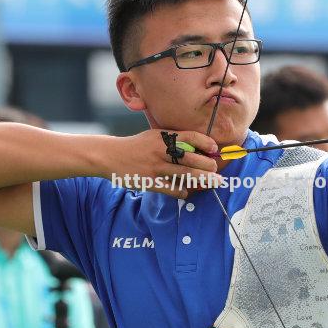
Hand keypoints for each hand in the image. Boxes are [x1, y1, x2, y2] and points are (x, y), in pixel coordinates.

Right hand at [107, 129, 223, 198]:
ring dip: (203, 179)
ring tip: (214, 181)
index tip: (214, 148)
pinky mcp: (150, 181)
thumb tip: (196, 148)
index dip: (206, 142)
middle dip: (208, 164)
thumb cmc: (136, 146)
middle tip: (216, 169)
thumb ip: (172, 140)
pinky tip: (186, 191)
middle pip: (191, 158)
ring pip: (185, 174)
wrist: (110, 155)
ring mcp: (155, 167)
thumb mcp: (153, 136)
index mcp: (163, 137)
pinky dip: (182, 191)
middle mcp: (161, 150)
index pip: (190, 137)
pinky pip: (172, 188)